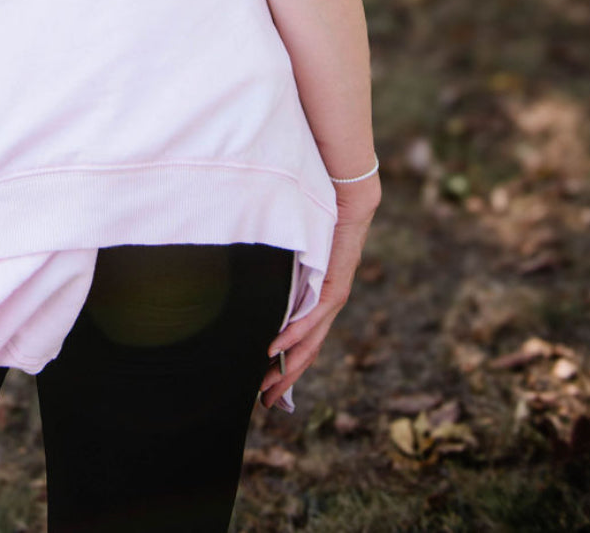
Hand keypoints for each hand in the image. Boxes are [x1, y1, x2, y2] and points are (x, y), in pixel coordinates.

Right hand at [259, 176, 380, 410]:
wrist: (347, 187)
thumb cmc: (317, 208)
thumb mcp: (290, 243)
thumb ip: (276, 262)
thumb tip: (242, 262)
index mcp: (318, 292)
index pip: (302, 337)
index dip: (285, 364)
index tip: (265, 385)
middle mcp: (328, 298)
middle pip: (308, 349)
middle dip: (286, 378)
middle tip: (264, 403)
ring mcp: (334, 291)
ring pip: (312, 340)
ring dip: (289, 366)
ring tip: (267, 388)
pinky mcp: (336, 279)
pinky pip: (314, 313)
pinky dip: (294, 333)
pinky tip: (276, 349)